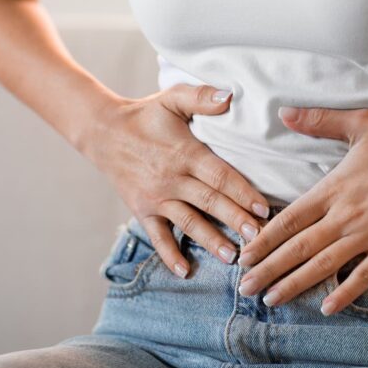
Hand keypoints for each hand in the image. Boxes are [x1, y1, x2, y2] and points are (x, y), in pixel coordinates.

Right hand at [85, 83, 269, 276]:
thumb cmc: (145, 115)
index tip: (264, 208)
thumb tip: (230, 96)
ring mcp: (156, 197)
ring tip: (231, 257)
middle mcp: (172, 178)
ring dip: (210, 240)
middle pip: (210, 202)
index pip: (219, 175)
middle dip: (235, 220)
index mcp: (185, 152)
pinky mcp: (142, 210)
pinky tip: (184, 271)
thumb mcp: (172, 98)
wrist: (103, 132)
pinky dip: (169, 254)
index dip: (242, 192)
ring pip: (188, 222)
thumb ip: (201, 97)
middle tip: (259, 238)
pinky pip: (157, 236)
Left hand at [235, 105, 367, 315]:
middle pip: (297, 248)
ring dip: (294, 285)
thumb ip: (318, 121)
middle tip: (244, 287)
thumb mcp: (358, 123)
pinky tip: (326, 308)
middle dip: (268, 270)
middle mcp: (344, 217)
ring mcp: (367, 236)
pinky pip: (363, 277)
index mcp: (332, 189)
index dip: (263, 240)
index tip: (244, 255)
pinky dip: (343, 293)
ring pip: (322, 266)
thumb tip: (284, 111)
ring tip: (271, 300)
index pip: (288, 220)